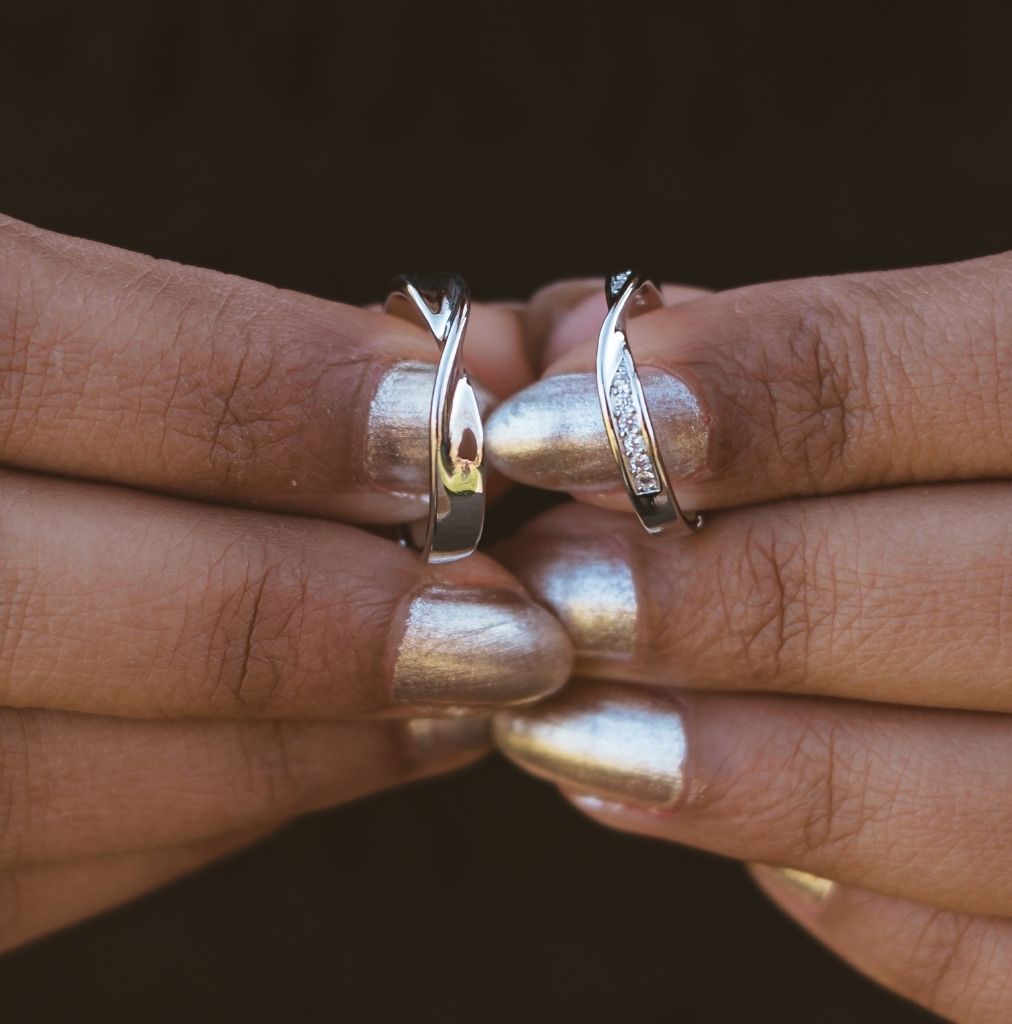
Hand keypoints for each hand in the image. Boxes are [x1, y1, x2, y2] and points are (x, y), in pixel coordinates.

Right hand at [0, 216, 570, 951]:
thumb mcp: (6, 319)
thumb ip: (189, 351)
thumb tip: (439, 365)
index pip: (23, 351)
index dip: (262, 394)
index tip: (449, 424)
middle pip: (60, 604)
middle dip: (318, 621)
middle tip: (508, 619)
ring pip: (46, 783)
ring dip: (294, 749)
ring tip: (459, 697)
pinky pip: (25, 874)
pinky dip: (199, 814)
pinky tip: (317, 757)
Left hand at [490, 256, 1011, 1022]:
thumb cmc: (1006, 470)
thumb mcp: (968, 362)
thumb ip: (802, 360)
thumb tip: (597, 356)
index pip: (923, 376)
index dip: (721, 401)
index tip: (544, 431)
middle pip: (957, 597)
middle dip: (708, 600)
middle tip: (545, 590)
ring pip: (973, 804)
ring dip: (730, 766)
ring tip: (566, 722)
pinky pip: (990, 953)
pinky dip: (838, 892)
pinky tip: (713, 808)